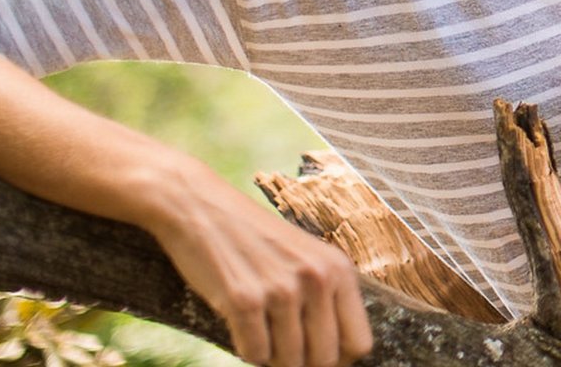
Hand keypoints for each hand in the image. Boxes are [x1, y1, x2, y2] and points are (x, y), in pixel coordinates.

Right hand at [142, 166, 373, 366]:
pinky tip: (241, 324)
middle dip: (303, 363)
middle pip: (324, 359)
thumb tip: (335, 357)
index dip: (339, 359)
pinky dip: (246, 349)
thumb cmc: (255, 240)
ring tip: (261, 329)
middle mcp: (317, 279)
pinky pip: (253, 355)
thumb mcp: (307, 258)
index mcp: (339, 269)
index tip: (317, 355)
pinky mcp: (245, 300)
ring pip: (288, 362)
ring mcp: (282, 290)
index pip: (359, 343)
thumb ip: (326, 298)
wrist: (202, 208)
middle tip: (283, 346)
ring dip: (272, 357)